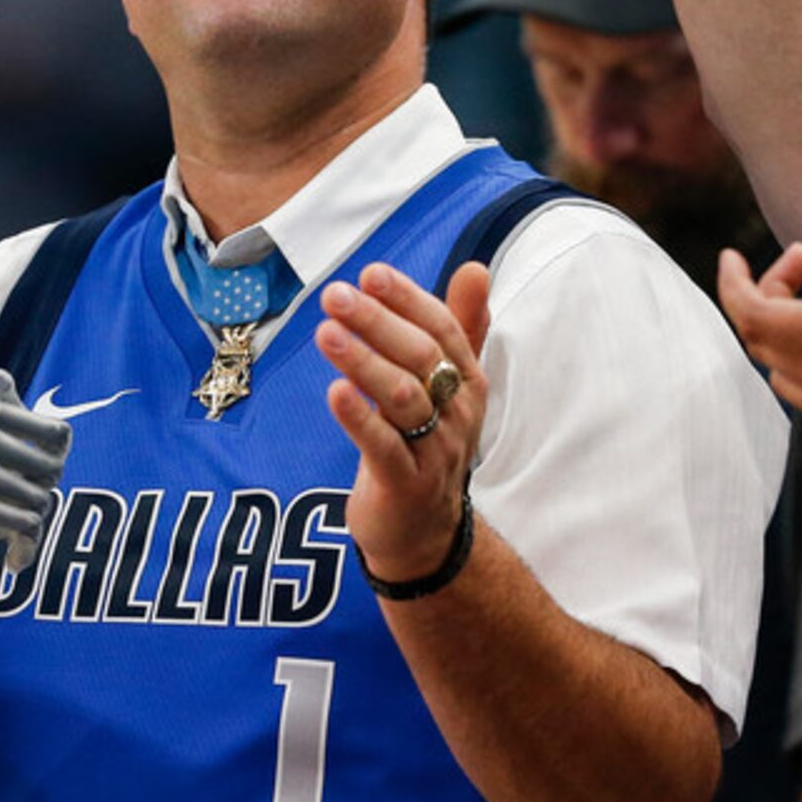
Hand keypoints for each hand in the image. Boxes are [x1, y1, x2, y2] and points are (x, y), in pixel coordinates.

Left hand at [318, 261, 491, 583]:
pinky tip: (335, 392)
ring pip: (402, 396)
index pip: (442, 328)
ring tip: (327, 333)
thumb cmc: (428, 444)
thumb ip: (460, 327)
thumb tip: (475, 268)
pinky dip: (359, 418)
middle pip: (420, 356)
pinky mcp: (406, 483)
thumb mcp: (447, 386)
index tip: (370, 273)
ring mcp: (436, 449)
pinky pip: (383, 446)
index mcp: (468, 381)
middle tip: (334, 296)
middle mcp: (458, 411)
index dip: (407, 299)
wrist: (424, 533)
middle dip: (376, 322)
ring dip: (364, 361)